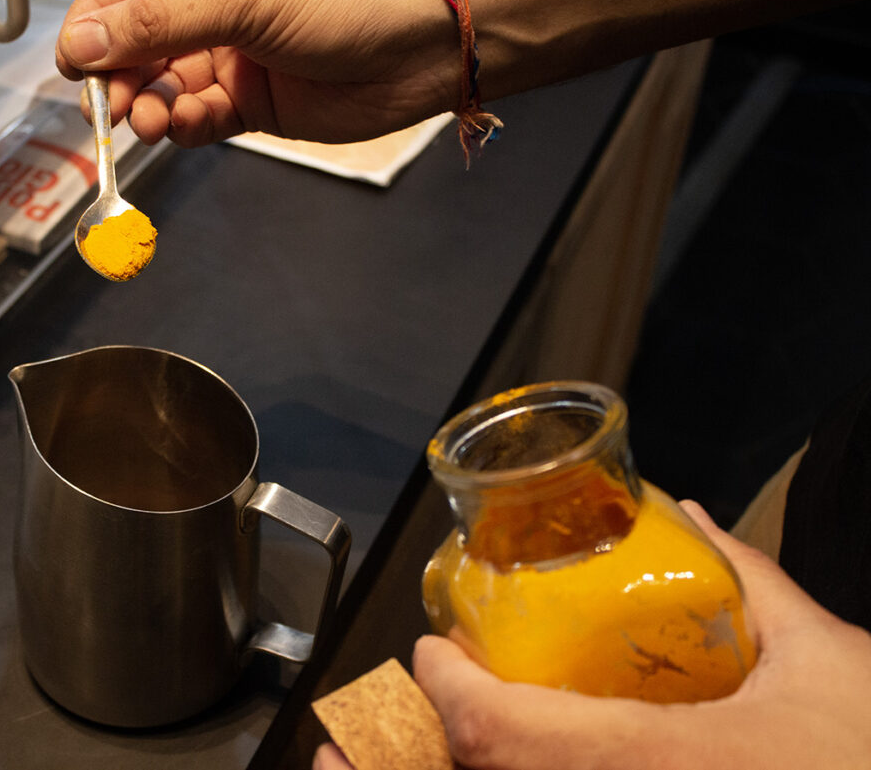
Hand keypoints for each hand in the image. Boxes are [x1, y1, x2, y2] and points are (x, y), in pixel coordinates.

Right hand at [54, 0, 461, 146]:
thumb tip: (88, 41)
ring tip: (148, 121)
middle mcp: (211, 4)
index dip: (94, 24)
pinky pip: (198, 117)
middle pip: (136, 42)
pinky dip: (186, 126)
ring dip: (149, 107)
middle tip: (110, 104)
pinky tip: (185, 127)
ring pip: (163, 85)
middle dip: (119, 75)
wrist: (421, 50)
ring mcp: (229, 53)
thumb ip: (158, 24)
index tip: (76, 61)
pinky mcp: (249, 99)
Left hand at [407, 500, 870, 768]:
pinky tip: (528, 757)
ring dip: (471, 767)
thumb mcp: (831, 664)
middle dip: (441, 738)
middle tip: (431, 695)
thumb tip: (693, 518)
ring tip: (458, 729)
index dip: (447, 687)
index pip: (498, 732)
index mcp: (652, 763)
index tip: (434, 650)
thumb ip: (753, 581)